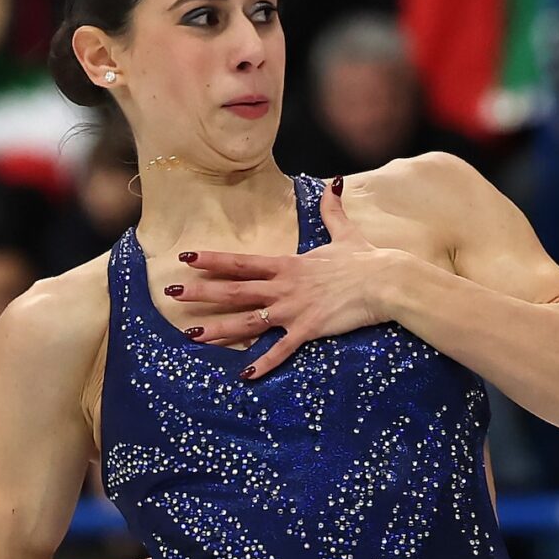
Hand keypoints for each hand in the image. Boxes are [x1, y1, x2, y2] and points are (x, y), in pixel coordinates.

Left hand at [163, 178, 401, 381]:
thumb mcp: (345, 233)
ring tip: (190, 336)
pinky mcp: (308, 330)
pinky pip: (280, 351)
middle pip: (234, 290)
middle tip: (170, 294)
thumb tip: (334, 183)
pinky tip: (242, 376)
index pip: (242, 262)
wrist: (388, 280)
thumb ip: (332, 211)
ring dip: (218, 330)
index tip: (187, 257)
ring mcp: (294, 310)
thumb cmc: (367, 259)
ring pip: (247, 321)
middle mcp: (284, 286)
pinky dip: (262, 364)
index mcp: (288, 265)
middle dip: (200, 293)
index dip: (213, 260)